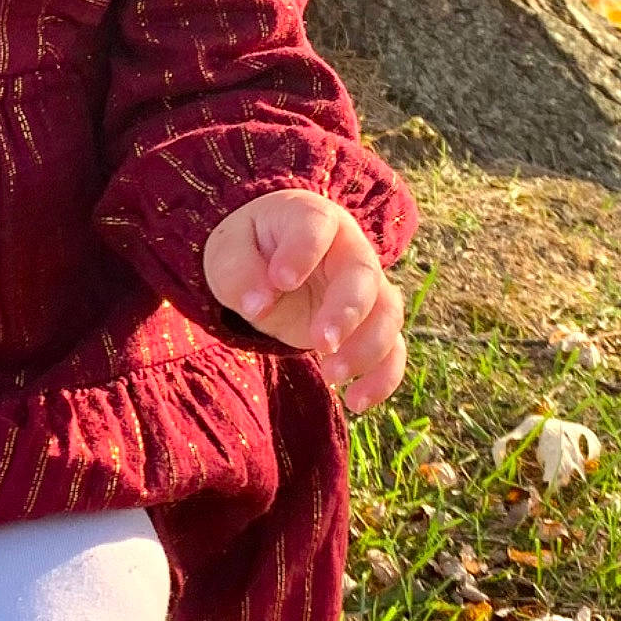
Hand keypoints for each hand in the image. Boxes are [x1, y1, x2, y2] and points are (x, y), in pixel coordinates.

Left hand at [202, 189, 405, 412]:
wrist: (267, 264)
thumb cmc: (248, 250)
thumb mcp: (227, 252)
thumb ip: (239, 272)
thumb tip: (258, 305)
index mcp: (311, 218)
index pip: (316, 226)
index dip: (302, 253)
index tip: (280, 280)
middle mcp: (349, 249)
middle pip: (364, 274)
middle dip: (347, 311)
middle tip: (321, 342)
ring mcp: (366, 287)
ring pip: (388, 314)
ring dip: (368, 349)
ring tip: (331, 376)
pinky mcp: (369, 324)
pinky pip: (393, 350)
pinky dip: (382, 378)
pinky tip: (357, 402)